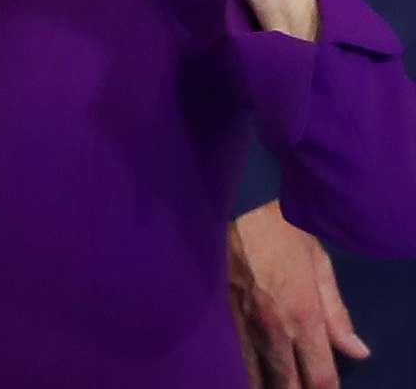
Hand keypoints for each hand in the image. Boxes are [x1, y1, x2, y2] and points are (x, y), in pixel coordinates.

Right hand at [228, 200, 367, 388]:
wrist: (235, 203)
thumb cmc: (283, 227)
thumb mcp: (320, 264)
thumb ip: (337, 312)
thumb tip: (356, 350)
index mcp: (303, 317)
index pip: (319, 375)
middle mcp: (272, 329)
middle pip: (285, 382)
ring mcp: (242, 323)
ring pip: (254, 372)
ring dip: (266, 384)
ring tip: (272, 387)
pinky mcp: (219, 312)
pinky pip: (233, 352)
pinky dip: (242, 366)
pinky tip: (246, 370)